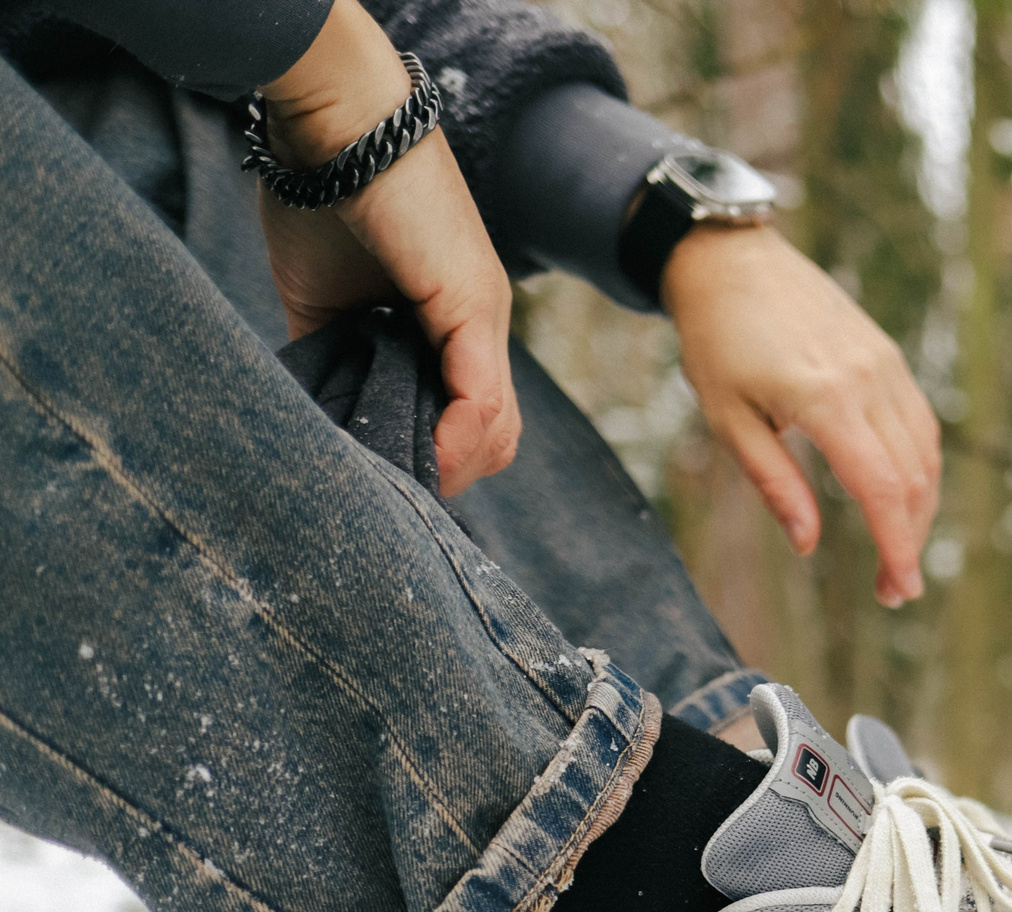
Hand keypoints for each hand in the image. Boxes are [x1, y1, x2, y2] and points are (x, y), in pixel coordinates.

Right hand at [256, 0, 518, 494]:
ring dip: (447, 467)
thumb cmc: (321, 196)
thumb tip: (322, 410)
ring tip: (396, 481)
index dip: (434, 458)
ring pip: (495, 429)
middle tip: (388, 490)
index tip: (383, 479)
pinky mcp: (474, 304)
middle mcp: (481, 324)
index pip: (469, 419)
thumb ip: (336, 353)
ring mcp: (484, 315)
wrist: (333, 127)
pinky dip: (456, 439)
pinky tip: (423, 457)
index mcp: (451, 323)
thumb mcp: (325, 299)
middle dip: (443, 475)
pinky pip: (483, 397)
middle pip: (493, 437)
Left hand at [661, 225, 941, 606]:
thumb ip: (775, 484)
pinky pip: (919, 422)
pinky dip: (918, 468)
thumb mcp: (727, 420)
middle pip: (914, 478)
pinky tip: (899, 496)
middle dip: (910, 541)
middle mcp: (867, 380)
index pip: (882, 490)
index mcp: (825, 399)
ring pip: (926, 452)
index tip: (900, 591)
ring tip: (897, 549)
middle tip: (892, 589)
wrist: (730, 260)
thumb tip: (808, 544)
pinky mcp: (886, 355)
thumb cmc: (716, 340)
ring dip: (920, 509)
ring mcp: (884, 363)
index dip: (897, 548)